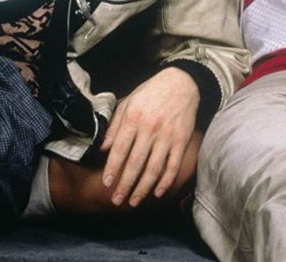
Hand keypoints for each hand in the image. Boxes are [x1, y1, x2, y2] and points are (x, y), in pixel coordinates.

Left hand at [101, 66, 199, 207]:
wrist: (182, 83)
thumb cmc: (151, 92)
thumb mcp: (128, 102)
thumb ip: (115, 126)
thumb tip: (103, 148)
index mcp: (134, 118)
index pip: (120, 148)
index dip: (112, 168)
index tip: (107, 184)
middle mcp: (150, 128)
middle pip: (136, 163)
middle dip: (125, 184)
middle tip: (117, 200)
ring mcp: (167, 136)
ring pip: (154, 168)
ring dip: (143, 188)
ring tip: (134, 201)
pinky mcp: (182, 140)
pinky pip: (173, 165)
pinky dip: (166, 181)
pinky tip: (157, 192)